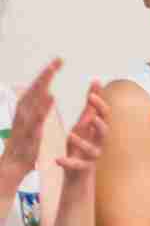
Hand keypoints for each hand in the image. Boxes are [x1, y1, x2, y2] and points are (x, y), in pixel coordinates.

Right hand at [1, 60, 63, 192]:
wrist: (13, 165)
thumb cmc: (25, 144)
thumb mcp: (33, 122)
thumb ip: (38, 108)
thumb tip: (46, 94)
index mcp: (26, 109)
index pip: (38, 88)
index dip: (47, 74)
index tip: (59, 61)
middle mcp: (23, 112)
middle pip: (35, 89)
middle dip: (46, 74)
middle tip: (58, 60)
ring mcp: (24, 122)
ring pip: (33, 99)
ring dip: (42, 85)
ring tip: (52, 72)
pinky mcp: (28, 133)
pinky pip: (35, 118)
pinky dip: (42, 107)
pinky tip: (50, 98)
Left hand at [57, 80, 109, 179]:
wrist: (77, 177)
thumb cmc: (79, 150)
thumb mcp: (82, 128)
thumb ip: (88, 113)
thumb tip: (94, 92)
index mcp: (95, 131)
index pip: (102, 113)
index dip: (100, 99)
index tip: (95, 82)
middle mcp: (98, 143)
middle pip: (105, 129)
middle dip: (99, 119)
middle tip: (92, 110)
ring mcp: (92, 157)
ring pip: (94, 150)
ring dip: (83, 142)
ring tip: (71, 135)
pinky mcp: (84, 170)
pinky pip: (78, 166)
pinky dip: (69, 162)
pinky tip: (58, 159)